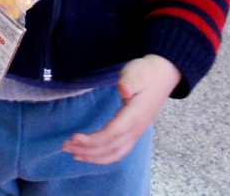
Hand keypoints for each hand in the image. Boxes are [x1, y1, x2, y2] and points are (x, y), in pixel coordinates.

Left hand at [65, 55, 180, 164]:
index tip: (74, 137)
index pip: (112, 134)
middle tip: (65, 146)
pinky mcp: (134, 133)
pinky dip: (104, 156)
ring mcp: (136, 133)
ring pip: (115, 153)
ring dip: (94, 157)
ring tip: (74, 153)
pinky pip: (119, 151)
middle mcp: (136, 129)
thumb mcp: (136, 72)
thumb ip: (130, 81)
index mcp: (134, 116)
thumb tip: (124, 89)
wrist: (163, 75)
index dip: (93, 140)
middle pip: (111, 148)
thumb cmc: (146, 73)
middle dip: (88, 150)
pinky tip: (91, 155)